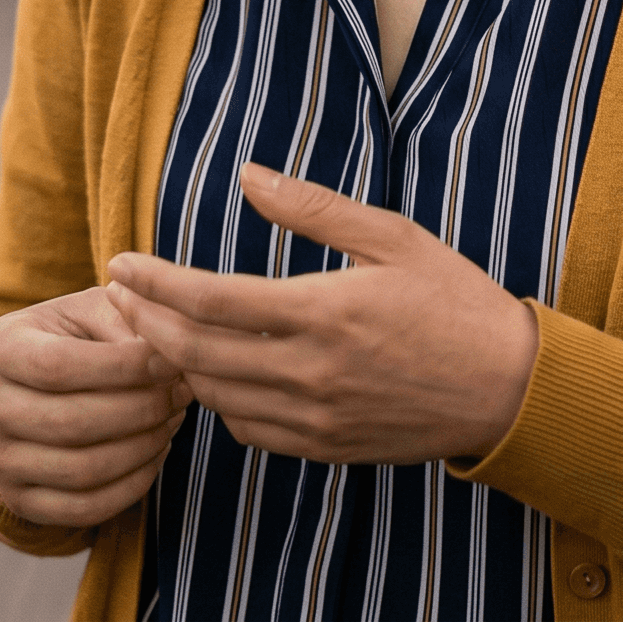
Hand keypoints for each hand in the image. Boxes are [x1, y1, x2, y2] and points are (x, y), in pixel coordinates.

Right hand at [0, 285, 192, 525]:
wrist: (29, 382)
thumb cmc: (72, 335)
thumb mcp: (91, 310)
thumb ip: (125, 321)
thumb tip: (166, 356)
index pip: (58, 366)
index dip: (122, 367)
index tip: (171, 361)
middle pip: (70, 422)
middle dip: (141, 409)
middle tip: (183, 392)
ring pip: (80, 470)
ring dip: (142, 447)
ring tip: (174, 419)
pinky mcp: (19, 501)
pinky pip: (82, 508)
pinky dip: (131, 486)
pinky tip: (157, 452)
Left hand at [105, 164, 538, 466]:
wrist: (505, 386)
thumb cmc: (452, 297)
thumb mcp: (391, 235)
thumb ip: (312, 207)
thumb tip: (250, 174)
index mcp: (324, 311)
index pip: (212, 300)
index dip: (155, 283)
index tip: (121, 262)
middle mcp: (311, 372)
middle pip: (197, 353)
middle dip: (145, 321)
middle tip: (118, 293)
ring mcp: (316, 418)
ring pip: (216, 396)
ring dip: (175, 361)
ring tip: (153, 326)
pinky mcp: (326, 447)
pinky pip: (250, 430)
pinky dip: (218, 400)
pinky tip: (214, 372)